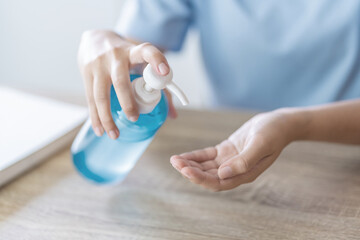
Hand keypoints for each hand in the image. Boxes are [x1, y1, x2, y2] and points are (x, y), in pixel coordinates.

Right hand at [78, 30, 176, 138]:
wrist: (95, 38)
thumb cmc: (126, 55)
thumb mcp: (141, 61)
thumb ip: (159, 85)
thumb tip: (173, 115)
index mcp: (133, 52)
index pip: (147, 51)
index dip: (157, 60)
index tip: (165, 72)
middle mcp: (115, 57)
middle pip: (120, 80)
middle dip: (127, 101)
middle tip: (134, 118)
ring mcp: (99, 65)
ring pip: (101, 94)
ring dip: (107, 117)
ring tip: (115, 135)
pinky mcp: (87, 74)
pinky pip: (90, 99)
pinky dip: (95, 117)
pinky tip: (100, 131)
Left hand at [170, 109, 296, 190]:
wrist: (279, 123)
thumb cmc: (273, 133)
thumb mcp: (261, 145)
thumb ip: (244, 161)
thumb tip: (223, 174)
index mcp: (245, 174)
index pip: (218, 182)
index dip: (200, 178)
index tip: (186, 170)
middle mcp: (235, 171)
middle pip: (209, 176)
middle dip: (191, 171)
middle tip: (176, 163)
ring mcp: (230, 161)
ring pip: (206, 167)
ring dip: (191, 164)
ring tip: (175, 160)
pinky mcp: (226, 151)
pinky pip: (207, 156)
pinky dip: (195, 156)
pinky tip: (183, 156)